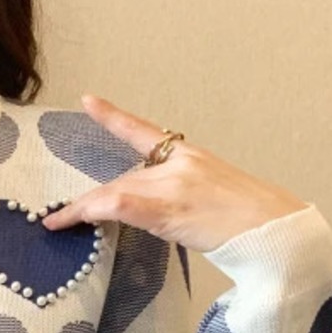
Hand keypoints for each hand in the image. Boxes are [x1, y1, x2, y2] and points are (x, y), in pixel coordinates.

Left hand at [41, 93, 308, 251]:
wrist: (275, 231)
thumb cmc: (249, 222)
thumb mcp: (212, 196)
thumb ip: (179, 195)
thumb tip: (149, 212)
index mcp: (191, 156)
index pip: (144, 131)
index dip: (112, 117)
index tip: (88, 101)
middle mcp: (179, 164)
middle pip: (121, 180)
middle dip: (89, 202)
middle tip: (58, 219)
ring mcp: (174, 186)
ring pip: (114, 194)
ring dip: (82, 212)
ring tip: (56, 224)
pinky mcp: (169, 210)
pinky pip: (123, 206)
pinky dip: (94, 210)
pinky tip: (71, 218)